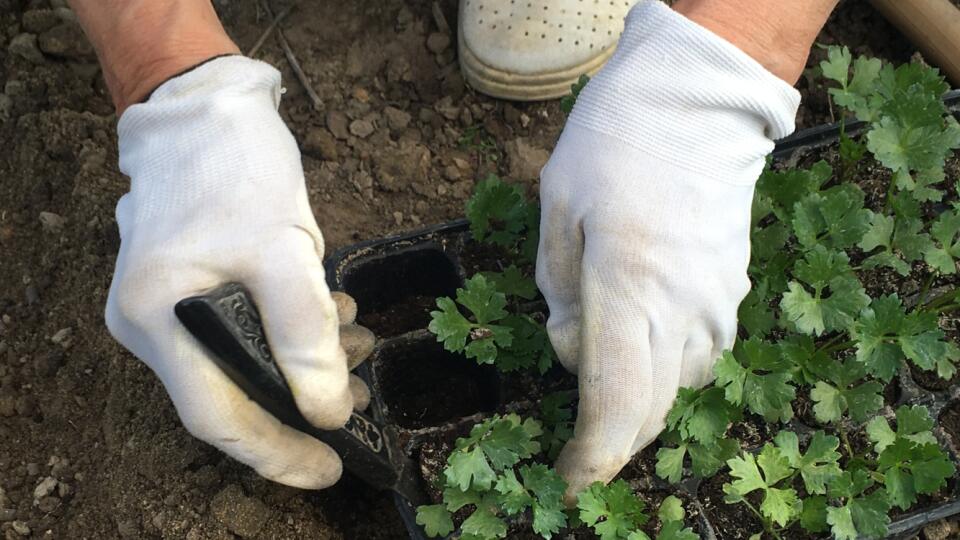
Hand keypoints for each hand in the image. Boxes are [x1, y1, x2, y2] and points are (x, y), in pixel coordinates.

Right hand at [106, 56, 373, 488]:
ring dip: (304, 364)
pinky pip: (241, 331)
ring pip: (241, 362)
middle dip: (302, 403)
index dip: (275, 453)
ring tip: (359, 344)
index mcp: (157, 319)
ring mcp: (165, 306)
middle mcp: (149, 324)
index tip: (331, 467)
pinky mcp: (189, 286)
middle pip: (229, 394)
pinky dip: (289, 334)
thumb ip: (302, 332)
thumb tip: (327, 409)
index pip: (216, 417)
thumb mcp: (282, 248)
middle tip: (361, 397)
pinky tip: (332, 314)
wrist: (204, 106)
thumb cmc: (235, 168)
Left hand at [536, 1, 800, 500]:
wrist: (695, 105)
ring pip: (678, 386)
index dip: (591, 455)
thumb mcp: (556, 212)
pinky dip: (666, 363)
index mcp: (626, 288)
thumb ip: (560, 295)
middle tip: (576, 439)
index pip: (615, 403)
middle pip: (651, 411)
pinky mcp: (733, 294)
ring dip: (639, 396)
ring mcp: (717, 305)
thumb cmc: (612, 148)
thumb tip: (570, 353)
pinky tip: (644, 332)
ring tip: (605, 363)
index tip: (567, 477)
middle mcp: (682, 310)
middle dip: (611, 437)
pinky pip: (699, 355)